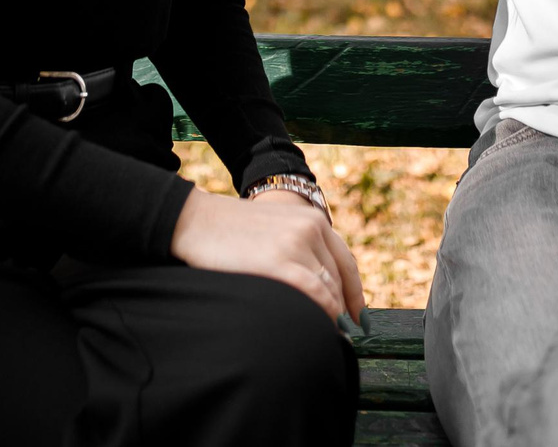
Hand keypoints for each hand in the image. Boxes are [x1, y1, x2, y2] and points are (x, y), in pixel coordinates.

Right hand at [170, 188, 367, 321]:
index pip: (346, 263)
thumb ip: (301, 248)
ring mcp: (297, 244)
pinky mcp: (281, 262)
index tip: (360, 318)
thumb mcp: (276, 229)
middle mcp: (312, 228)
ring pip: (330, 289)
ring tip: (329, 338)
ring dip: (333, 316)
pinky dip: (324, 314)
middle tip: (343, 336)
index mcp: (313, 219)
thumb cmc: (231, 232)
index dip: (355, 294)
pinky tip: (320, 329)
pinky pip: (316, 295)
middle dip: (344, 311)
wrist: (197, 221)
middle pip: (339, 280)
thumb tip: (322, 289)